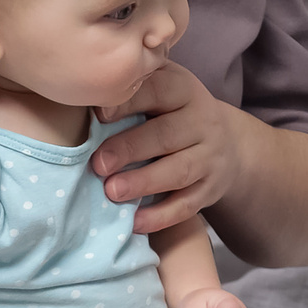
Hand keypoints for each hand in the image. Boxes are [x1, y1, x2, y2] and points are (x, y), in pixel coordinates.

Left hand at [93, 62, 243, 232]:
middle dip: (130, 149)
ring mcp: (210, 157)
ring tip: (112, 191)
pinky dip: (161, 216)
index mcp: (184, 90)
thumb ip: (132, 86)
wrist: (224, 142)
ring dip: (144, 182)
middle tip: (98, 163)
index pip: (158, 91)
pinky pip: (188, 205)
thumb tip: (82, 89)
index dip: (129, 102)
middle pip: (167, 134)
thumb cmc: (172, 112)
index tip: (98, 115)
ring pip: (179, 171)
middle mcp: (202, 121)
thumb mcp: (162, 86)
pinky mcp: (211, 188)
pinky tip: (135, 222)